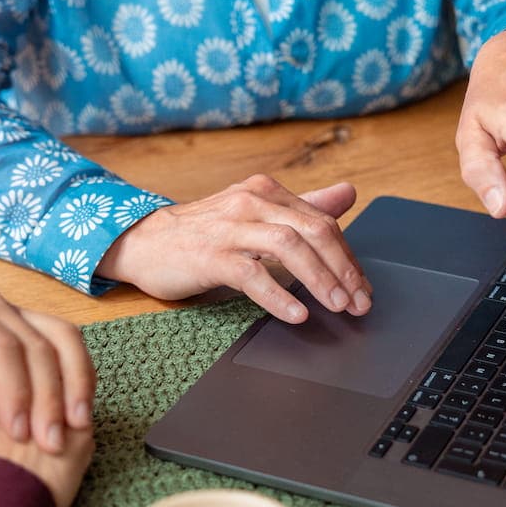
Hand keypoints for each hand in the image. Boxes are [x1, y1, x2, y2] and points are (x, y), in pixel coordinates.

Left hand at [0, 289, 95, 452]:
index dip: (16, 391)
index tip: (18, 435)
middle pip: (37, 343)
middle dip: (50, 396)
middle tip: (51, 443)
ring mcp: (15, 312)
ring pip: (63, 338)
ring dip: (77, 383)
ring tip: (79, 426)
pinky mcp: (32, 327)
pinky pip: (67, 345)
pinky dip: (78, 377)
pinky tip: (78, 413)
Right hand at [97, 175, 372, 322]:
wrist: (143, 242)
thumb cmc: (203, 233)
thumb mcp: (255, 214)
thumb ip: (302, 206)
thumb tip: (348, 194)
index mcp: (266, 192)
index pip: (322, 221)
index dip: (348, 257)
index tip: (362, 288)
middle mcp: (252, 203)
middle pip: (313, 230)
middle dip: (343, 269)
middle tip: (359, 301)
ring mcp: (230, 227)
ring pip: (288, 247)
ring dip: (319, 279)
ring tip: (337, 306)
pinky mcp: (210, 255)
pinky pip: (251, 274)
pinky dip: (278, 295)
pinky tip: (297, 313)